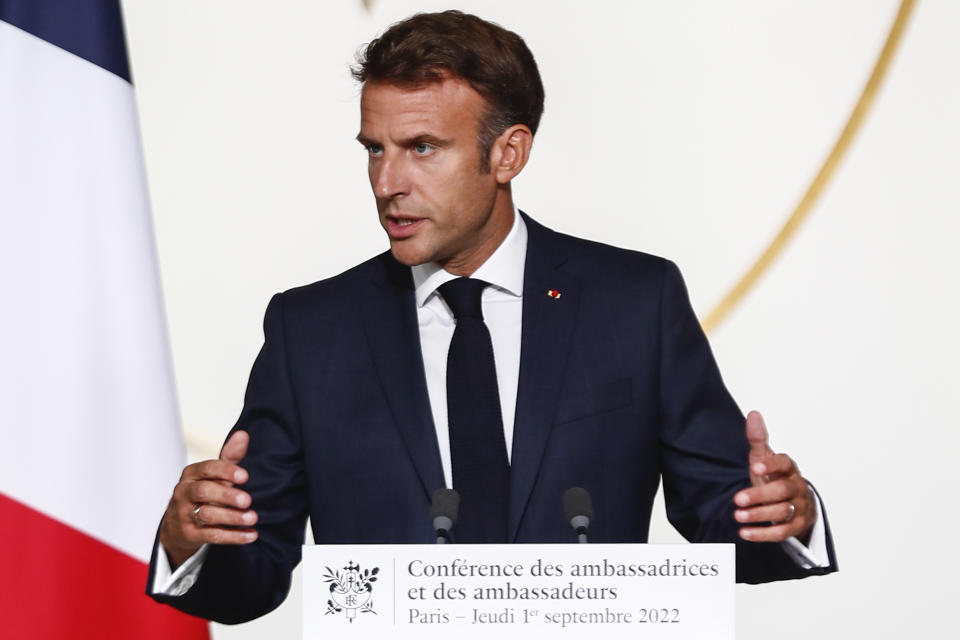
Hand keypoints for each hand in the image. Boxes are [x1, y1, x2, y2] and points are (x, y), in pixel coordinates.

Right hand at [159, 430, 257, 568]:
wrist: (178, 525)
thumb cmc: (204, 492)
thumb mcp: (215, 474)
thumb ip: (230, 456)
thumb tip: (244, 434)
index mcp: (191, 474)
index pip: (207, 468)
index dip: (226, 471)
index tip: (245, 476)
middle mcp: (184, 492)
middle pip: (204, 492)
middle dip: (227, 496)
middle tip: (248, 500)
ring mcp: (184, 514)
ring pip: (207, 515)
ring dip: (232, 517)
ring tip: (253, 517)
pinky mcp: (189, 534)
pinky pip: (212, 536)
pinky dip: (233, 536)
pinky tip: (251, 534)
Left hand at [733, 411, 815, 542]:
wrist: (794, 503)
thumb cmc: (774, 478)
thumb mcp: (764, 458)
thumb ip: (758, 439)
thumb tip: (753, 414)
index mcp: (789, 469)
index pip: (784, 463)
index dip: (771, 465)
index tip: (754, 466)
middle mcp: (797, 488)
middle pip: (782, 491)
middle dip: (760, 496)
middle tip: (738, 499)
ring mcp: (799, 508)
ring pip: (782, 513)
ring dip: (759, 515)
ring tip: (738, 516)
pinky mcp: (797, 527)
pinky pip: (783, 532)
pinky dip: (763, 534)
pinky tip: (745, 533)